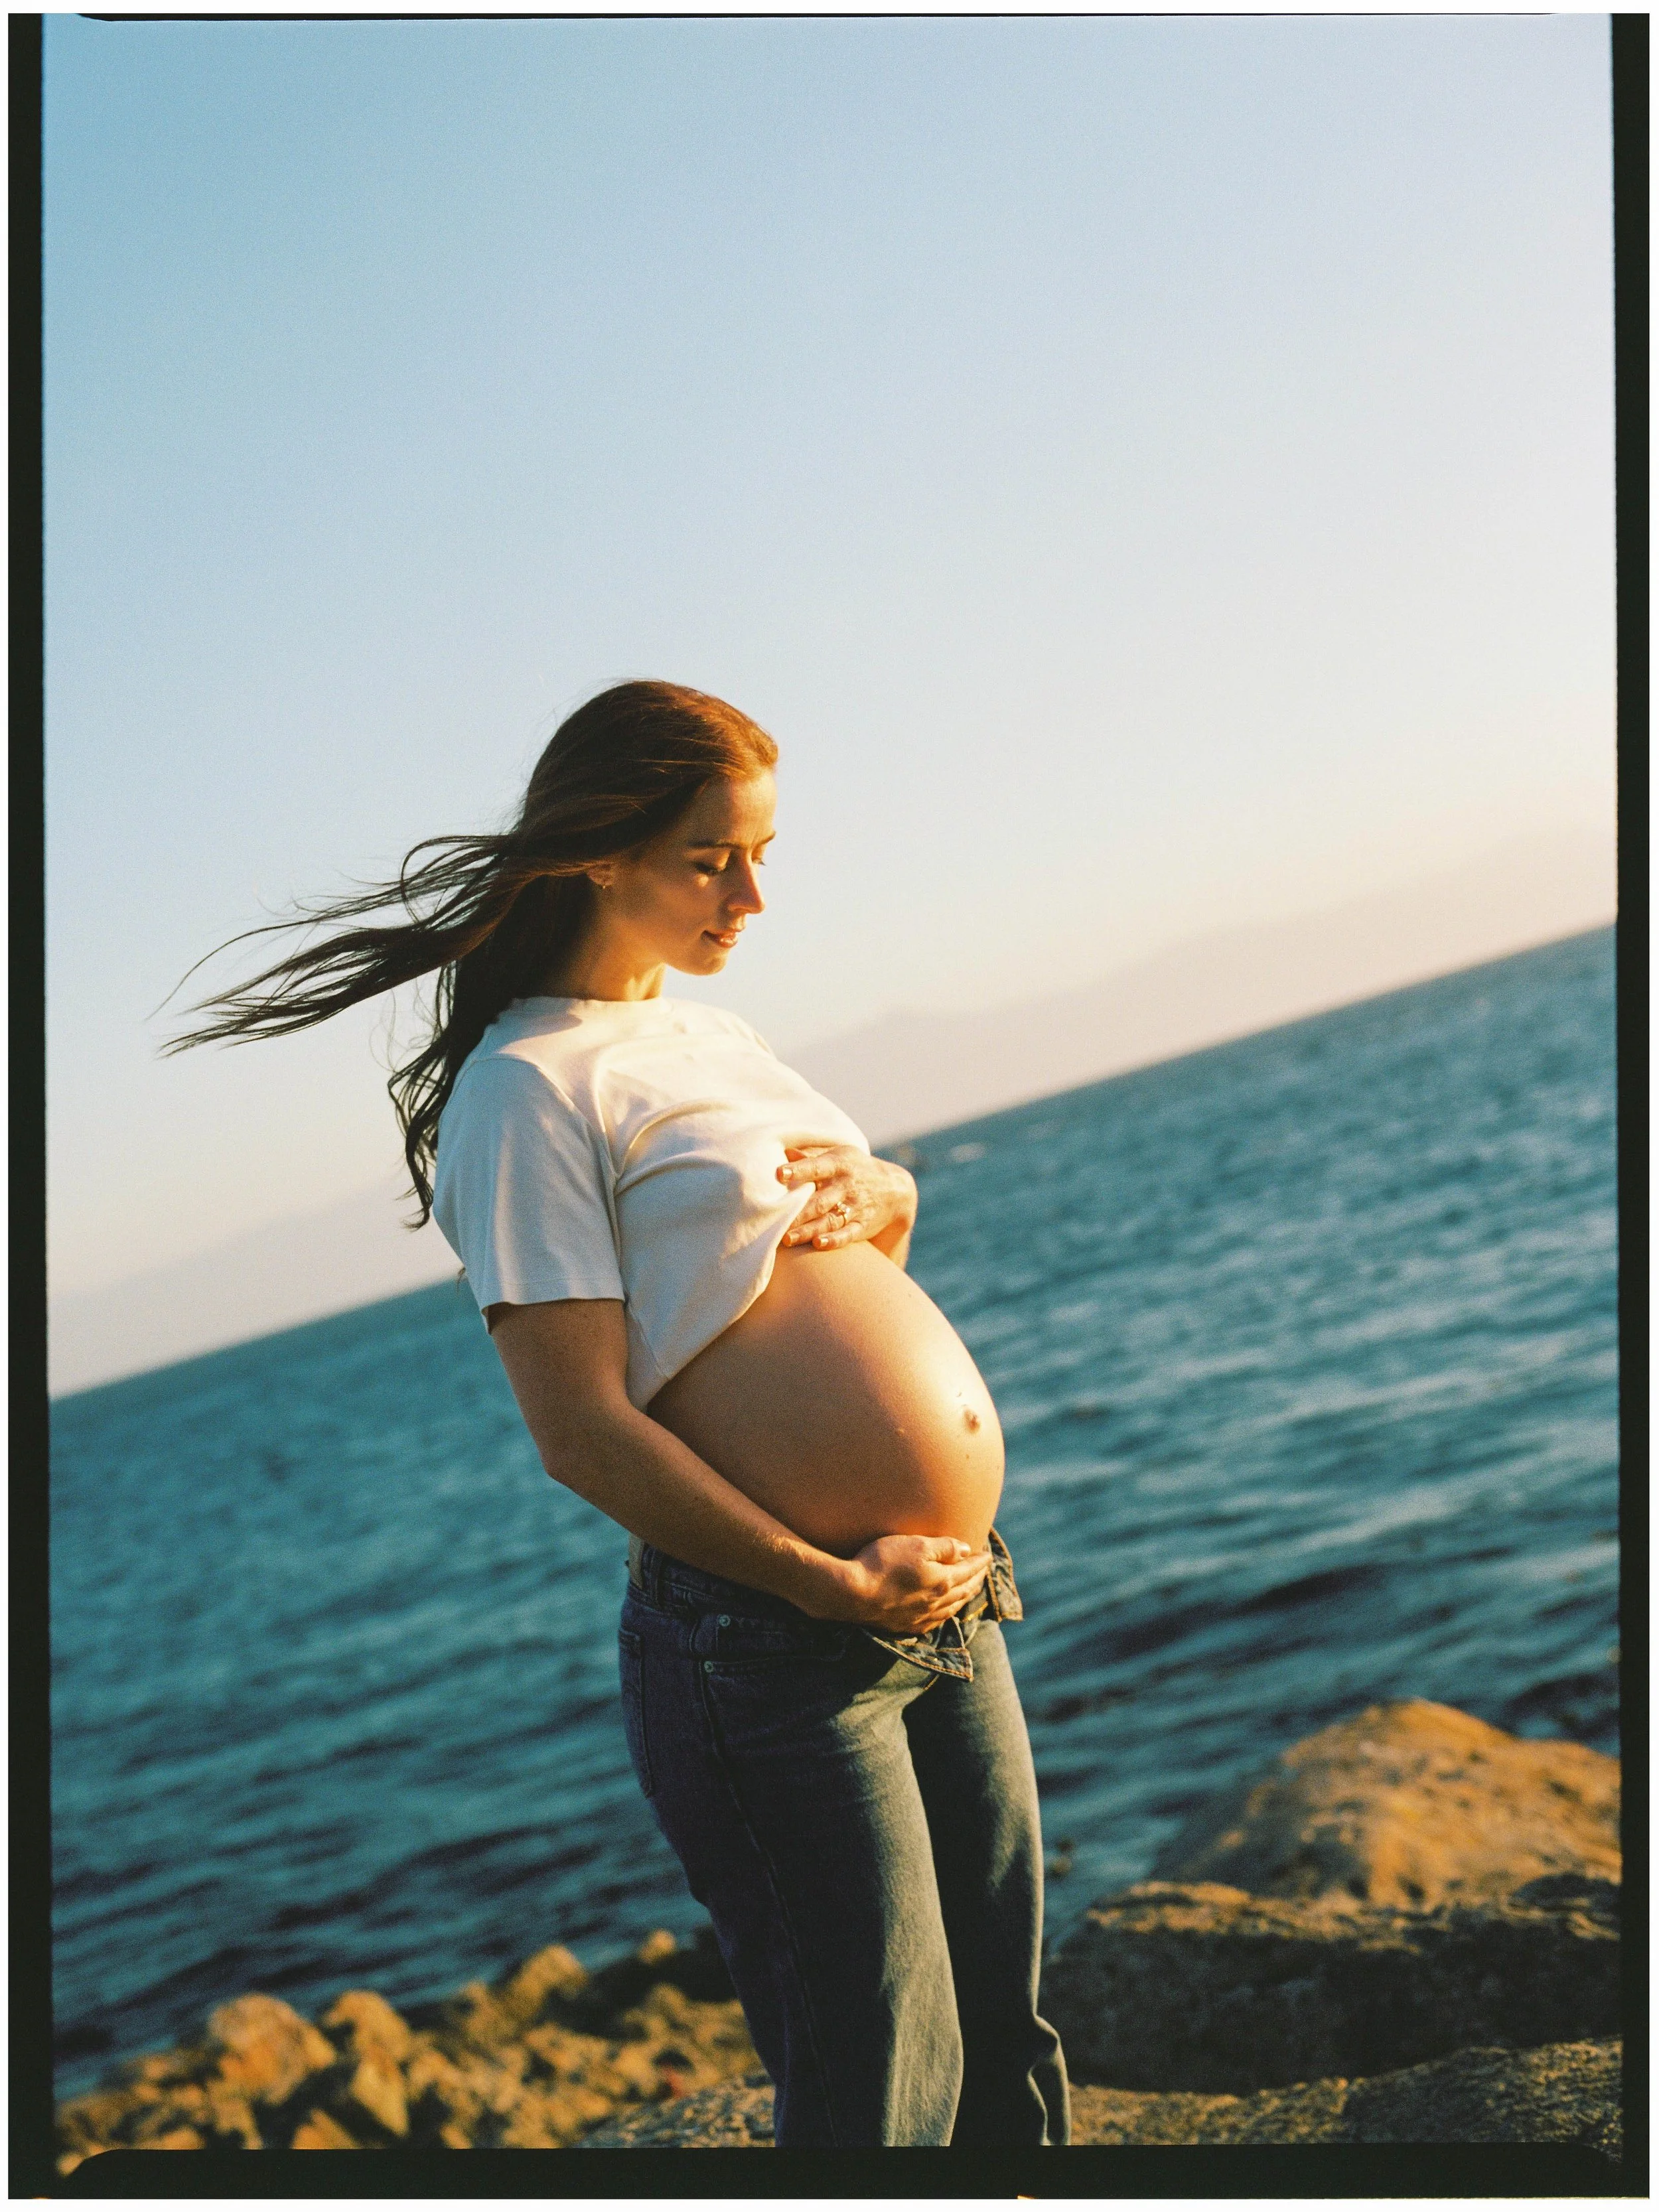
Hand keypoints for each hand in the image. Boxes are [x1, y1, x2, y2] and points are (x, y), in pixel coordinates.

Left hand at [778, 1144, 916, 1250]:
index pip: (816, 1167)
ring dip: (808, 1230)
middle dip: (798, 1212)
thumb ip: (812, 1156)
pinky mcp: (862, 1226)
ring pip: (829, 1220)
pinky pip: (847, 1234)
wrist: (895, 1189)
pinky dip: (834, 1240)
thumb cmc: (856, 1168)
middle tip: (773, 1220)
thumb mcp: (840, 1156)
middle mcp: (847, 1186)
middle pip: (819, 1200)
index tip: (779, 1173)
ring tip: (787, 1239)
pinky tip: (818, 1244)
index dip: (798, 1170)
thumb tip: (786, 1152)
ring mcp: (855, 1207)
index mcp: (839, 1164)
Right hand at [807, 1534, 991, 1633]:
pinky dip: (946, 1613)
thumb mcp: (916, 1545)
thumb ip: (944, 1548)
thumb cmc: (882, 1563)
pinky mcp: (904, 1626)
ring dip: (964, 1597)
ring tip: (970, 1590)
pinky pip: (935, 1622)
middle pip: (964, 1591)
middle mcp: (936, 1603)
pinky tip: (943, 1611)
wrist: (851, 1593)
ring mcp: (920, 1617)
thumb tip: (966, 1550)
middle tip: (983, 1571)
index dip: (980, 1562)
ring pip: (951, 1608)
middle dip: (976, 1579)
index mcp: (942, 1582)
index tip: (987, 1555)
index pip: (968, 1570)